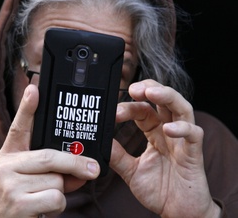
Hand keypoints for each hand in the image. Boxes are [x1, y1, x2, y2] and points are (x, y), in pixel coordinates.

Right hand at [0, 83, 99, 217]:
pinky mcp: (18, 204)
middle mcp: (6, 165)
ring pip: (56, 180)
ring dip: (62, 191)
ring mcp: (10, 184)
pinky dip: (58, 206)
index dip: (27, 107)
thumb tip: (84, 168)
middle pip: (50, 156)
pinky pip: (55, 198)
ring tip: (46, 198)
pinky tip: (44, 209)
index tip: (35, 89)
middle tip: (93, 168)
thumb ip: (55, 170)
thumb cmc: (19, 198)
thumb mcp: (31, 179)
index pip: (19, 127)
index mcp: (10, 155)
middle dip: (76, 163)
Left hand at [110, 79, 220, 217]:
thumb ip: (118, 156)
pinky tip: (168, 129)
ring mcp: (183, 141)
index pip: (143, 111)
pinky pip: (193, 135)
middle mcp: (169, 132)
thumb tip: (100, 142)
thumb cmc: (158, 189)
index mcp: (155, 133)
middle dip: (150, 89)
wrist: (177, 212)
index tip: (114, 111)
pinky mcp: (194, 154)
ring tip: (150, 93)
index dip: (129, 107)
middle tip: (133, 88)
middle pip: (164, 101)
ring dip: (166, 97)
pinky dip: (182, 129)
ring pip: (181, 109)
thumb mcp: (131, 171)